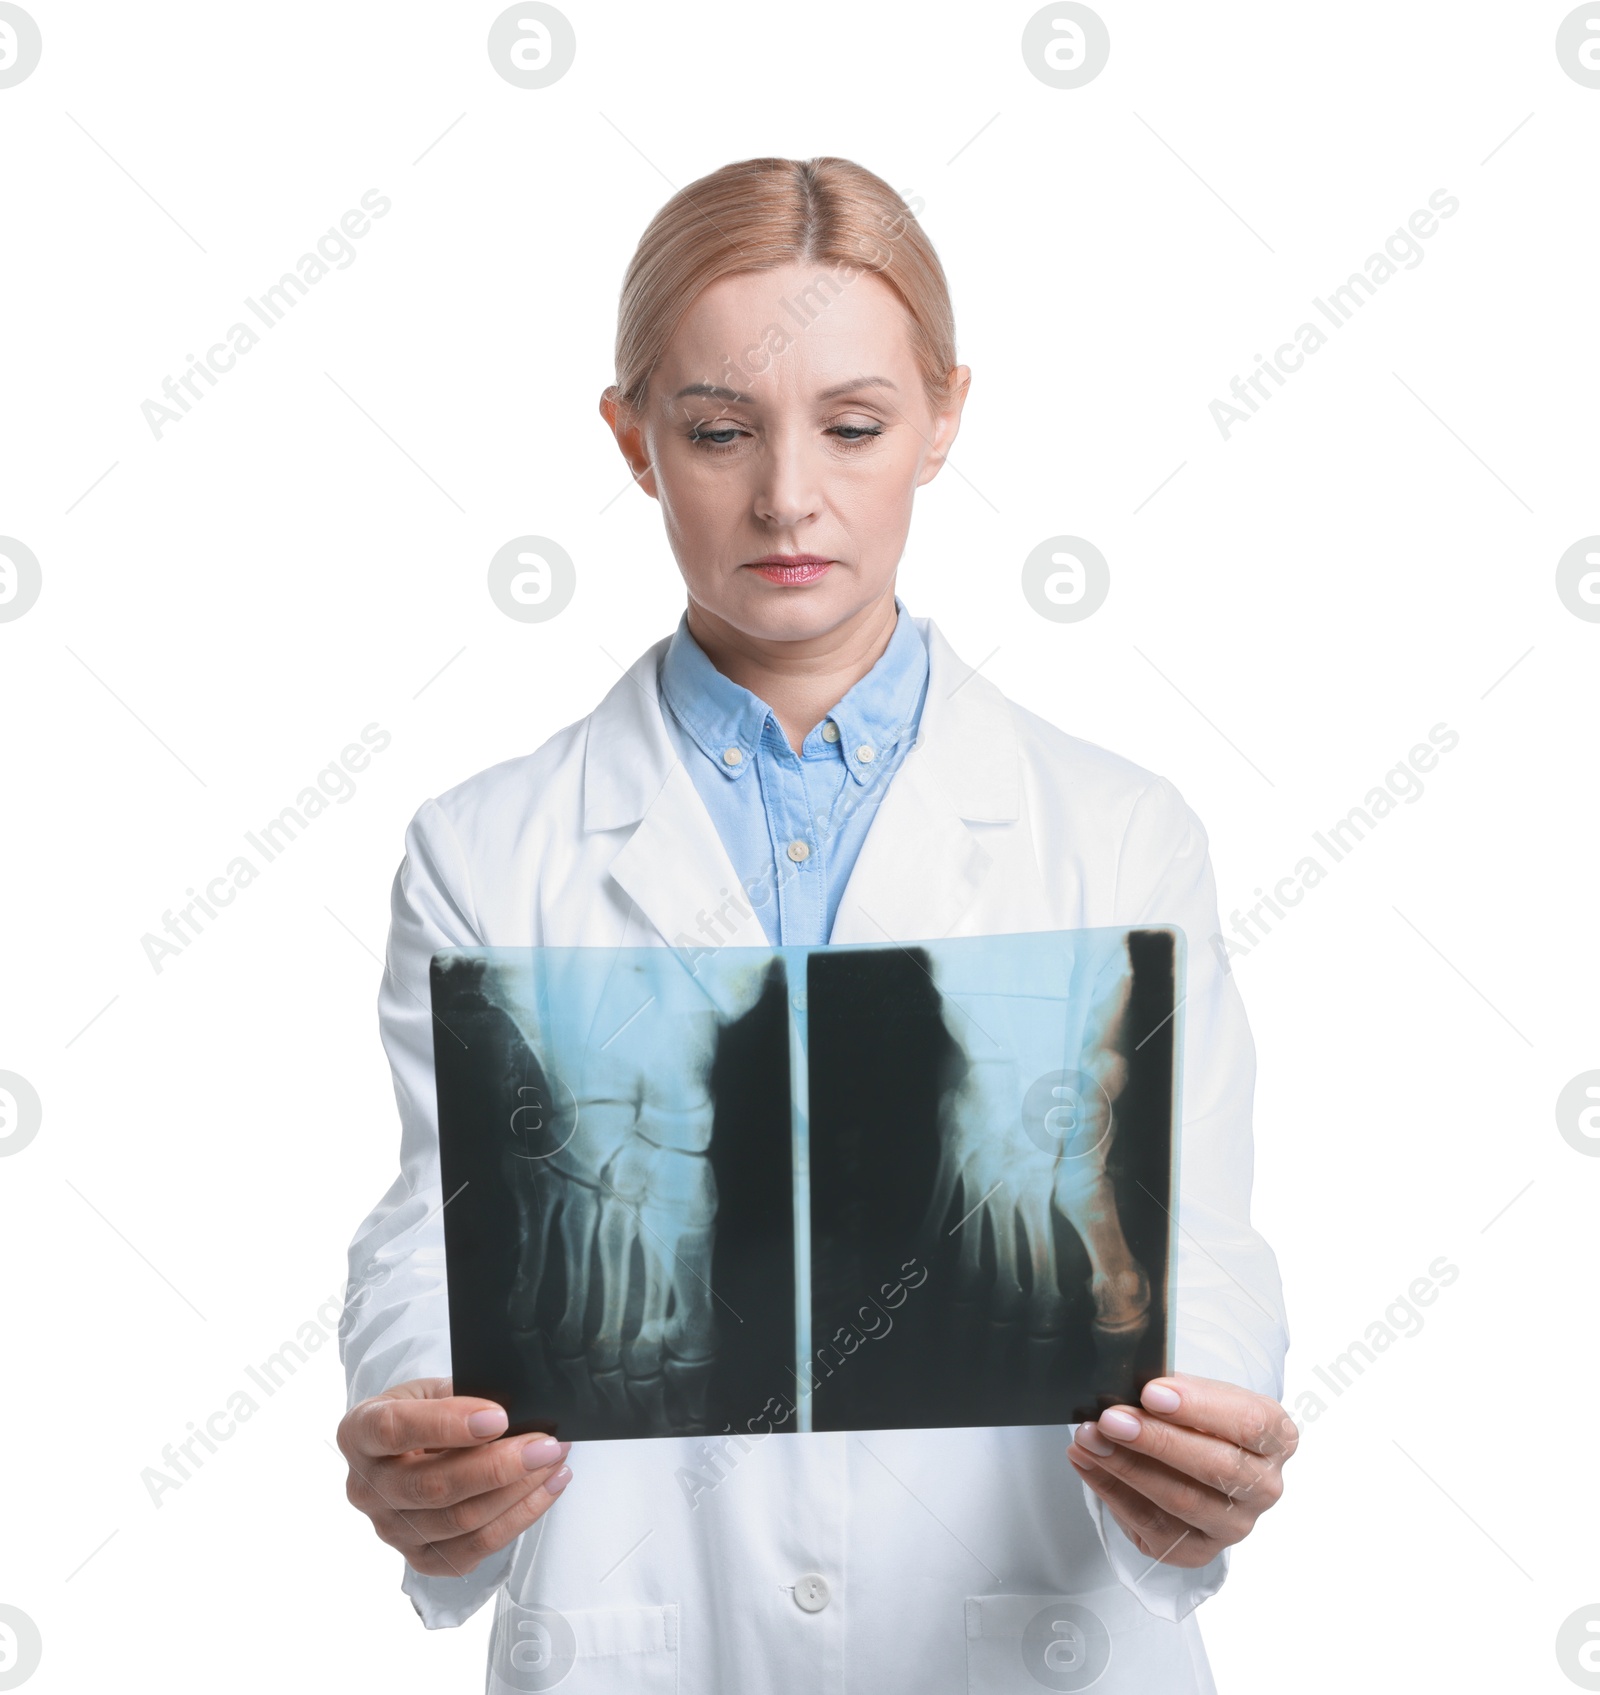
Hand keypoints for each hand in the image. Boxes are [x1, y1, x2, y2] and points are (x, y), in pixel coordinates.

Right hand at [337, 1377, 572, 1577]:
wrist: (407, 1449)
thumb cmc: (423, 1411)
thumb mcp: (429, 1389)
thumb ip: (460, 1396)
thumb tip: (516, 1411)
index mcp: (358, 1433)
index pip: (395, 1430)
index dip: (447, 1424)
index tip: (499, 1417)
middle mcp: (367, 1488)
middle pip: (434, 1486)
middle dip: (499, 1465)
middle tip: (545, 1444)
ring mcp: (391, 1530)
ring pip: (461, 1521)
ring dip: (519, 1491)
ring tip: (555, 1460)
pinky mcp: (420, 1558)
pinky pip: (476, 1547)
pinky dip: (520, 1516)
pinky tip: (548, 1488)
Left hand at [1067, 1372, 1296, 1566]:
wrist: (1196, 1458)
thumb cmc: (1199, 1419)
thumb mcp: (1199, 1396)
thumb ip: (1174, 1393)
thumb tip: (1127, 1390)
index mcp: (1277, 1439)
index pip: (1249, 1422)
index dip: (1199, 1407)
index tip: (1151, 1392)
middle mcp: (1264, 1487)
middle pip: (1215, 1466)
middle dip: (1156, 1440)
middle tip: (1111, 1418)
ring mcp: (1234, 1525)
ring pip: (1181, 1499)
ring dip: (1126, 1466)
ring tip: (1089, 1438)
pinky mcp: (1196, 1550)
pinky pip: (1151, 1524)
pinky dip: (1110, 1489)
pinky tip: (1086, 1461)